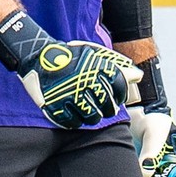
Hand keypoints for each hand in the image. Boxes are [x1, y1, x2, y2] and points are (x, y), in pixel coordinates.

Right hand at [0, 9, 141, 128]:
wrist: (37, 55)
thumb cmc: (68, 56)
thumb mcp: (92, 54)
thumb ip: (116, 65)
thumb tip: (138, 76)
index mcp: (96, 66)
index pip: (119, 86)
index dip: (120, 94)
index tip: (116, 97)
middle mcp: (85, 80)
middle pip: (108, 105)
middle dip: (108, 108)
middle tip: (102, 107)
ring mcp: (70, 94)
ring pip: (92, 117)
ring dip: (93, 117)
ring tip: (88, 111)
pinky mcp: (56, 104)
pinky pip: (73, 122)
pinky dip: (76, 121)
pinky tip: (74, 114)